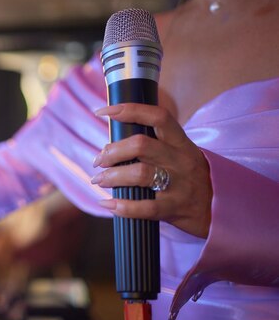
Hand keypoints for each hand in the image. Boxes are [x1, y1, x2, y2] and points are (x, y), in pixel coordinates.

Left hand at [90, 103, 211, 238]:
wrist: (220, 210)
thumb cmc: (191, 178)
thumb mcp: (180, 155)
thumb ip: (154, 146)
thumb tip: (111, 145)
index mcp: (181, 143)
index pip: (157, 116)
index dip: (128, 110)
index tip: (102, 111)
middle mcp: (180, 160)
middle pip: (141, 145)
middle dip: (113, 150)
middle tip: (99, 160)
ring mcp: (179, 185)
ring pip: (140, 174)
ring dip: (112, 176)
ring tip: (99, 180)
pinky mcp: (175, 208)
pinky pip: (144, 207)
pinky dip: (121, 206)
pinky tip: (107, 204)